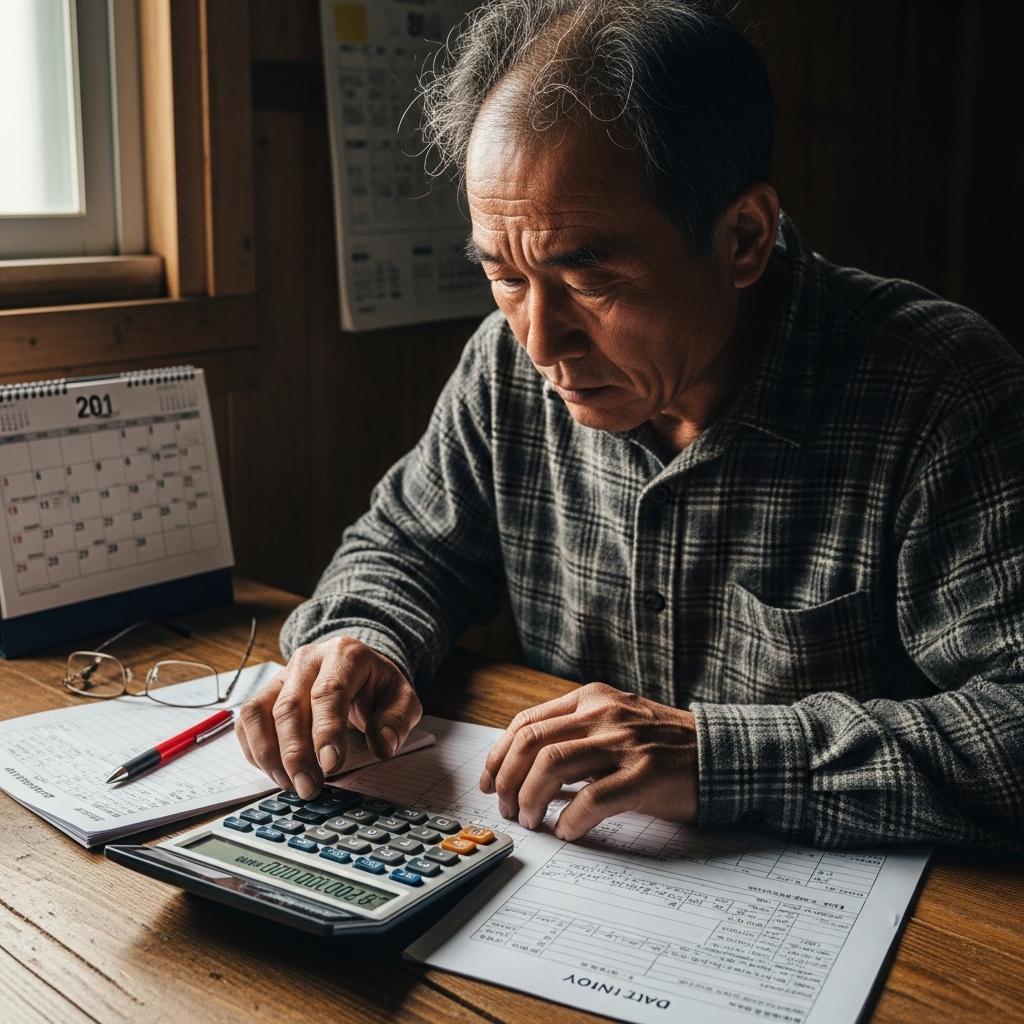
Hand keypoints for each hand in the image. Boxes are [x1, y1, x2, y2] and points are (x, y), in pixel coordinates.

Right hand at [235, 636, 421, 798]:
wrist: (359, 669)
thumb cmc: (378, 687)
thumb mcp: (402, 698)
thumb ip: (396, 721)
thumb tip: (382, 747)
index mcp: (345, 655)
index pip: (329, 692)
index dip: (327, 731)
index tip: (331, 766)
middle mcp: (308, 659)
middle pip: (290, 707)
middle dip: (296, 754)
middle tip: (308, 787)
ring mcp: (282, 675)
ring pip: (259, 713)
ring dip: (269, 755)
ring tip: (290, 785)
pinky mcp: (266, 692)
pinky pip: (247, 721)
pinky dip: (255, 750)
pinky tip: (275, 772)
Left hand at [480, 682, 697, 839]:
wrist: (723, 754)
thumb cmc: (666, 745)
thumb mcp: (617, 723)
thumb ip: (577, 735)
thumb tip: (526, 769)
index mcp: (592, 699)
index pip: (527, 722)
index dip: (498, 755)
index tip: (488, 781)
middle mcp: (604, 714)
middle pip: (531, 742)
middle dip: (506, 780)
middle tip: (505, 808)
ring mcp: (625, 742)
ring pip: (551, 765)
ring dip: (530, 799)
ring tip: (531, 821)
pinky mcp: (646, 775)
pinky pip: (592, 799)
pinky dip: (570, 820)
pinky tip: (567, 831)